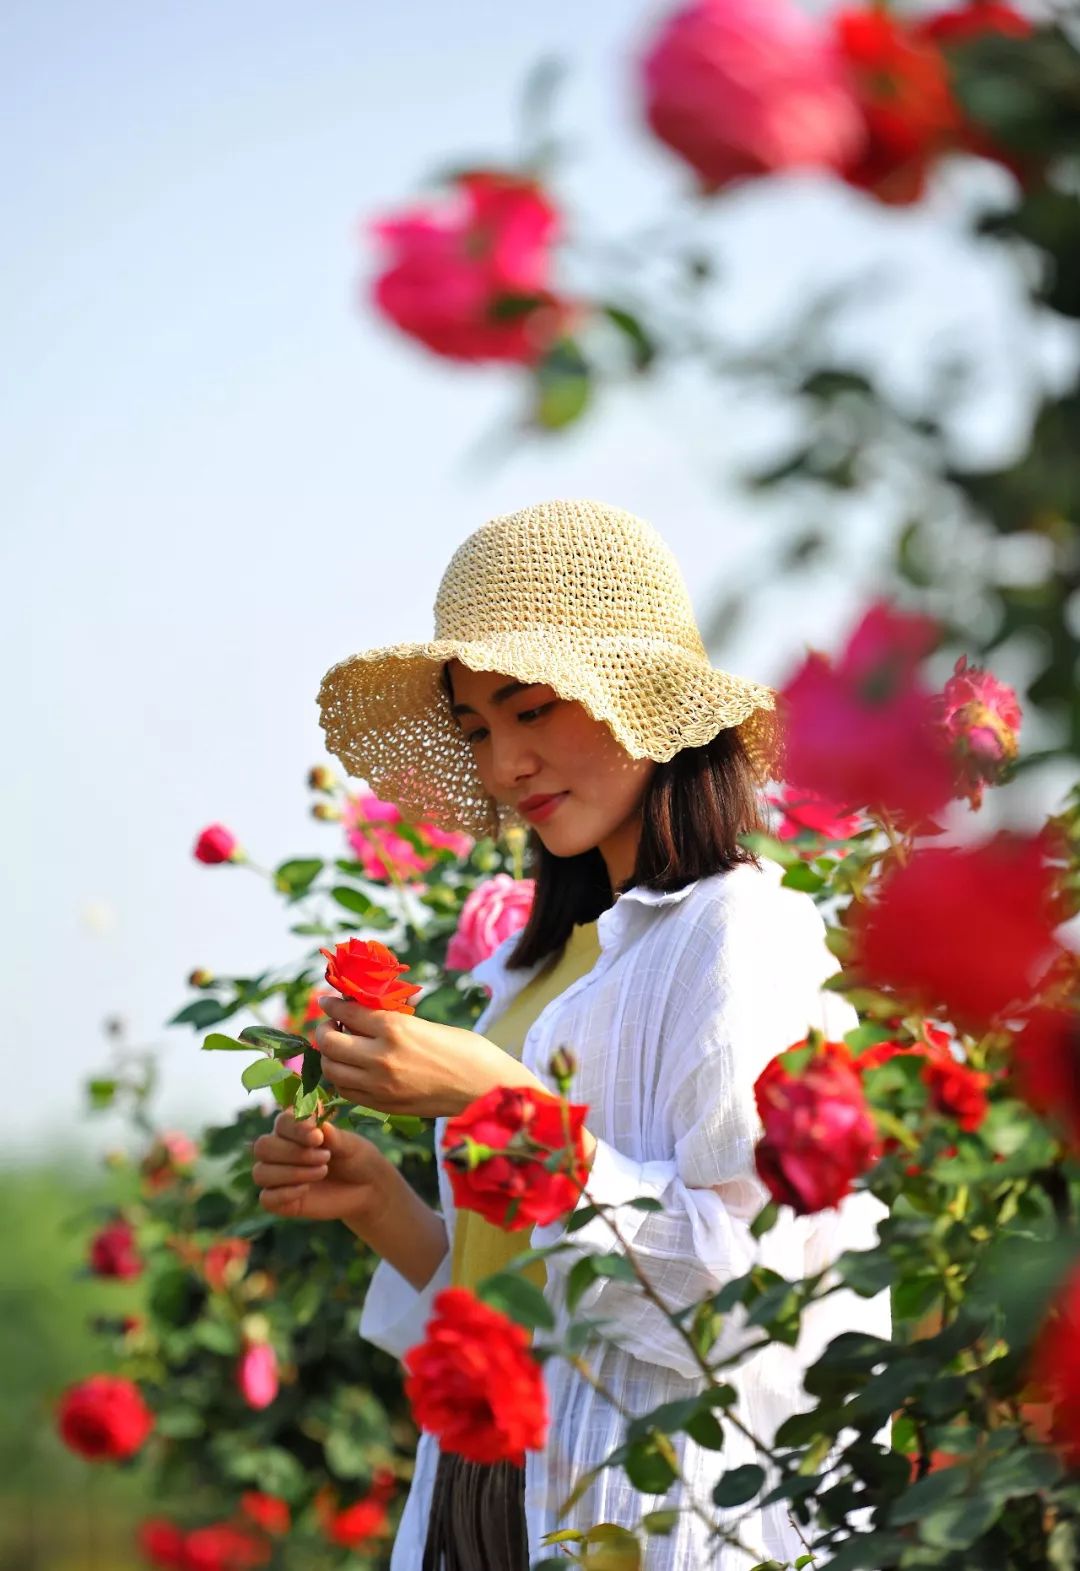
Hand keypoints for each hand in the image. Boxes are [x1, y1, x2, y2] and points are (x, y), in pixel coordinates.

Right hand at [252, 1109, 392, 1222]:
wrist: (367, 1188)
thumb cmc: (357, 1158)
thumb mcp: (351, 1145)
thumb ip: (334, 1136)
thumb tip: (318, 1125)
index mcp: (294, 1129)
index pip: (280, 1122)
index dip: (295, 1128)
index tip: (318, 1137)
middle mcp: (280, 1150)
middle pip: (263, 1147)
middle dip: (294, 1153)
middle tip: (325, 1157)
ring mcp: (278, 1177)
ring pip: (261, 1173)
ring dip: (292, 1172)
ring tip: (322, 1171)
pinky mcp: (281, 1201)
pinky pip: (266, 1198)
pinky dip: (284, 1193)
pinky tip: (306, 1190)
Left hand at [314, 994, 543, 1117]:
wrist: (486, 1089)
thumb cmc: (465, 1050)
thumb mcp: (424, 1025)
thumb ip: (390, 1022)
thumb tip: (361, 1013)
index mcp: (394, 1029)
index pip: (346, 1012)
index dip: (332, 1004)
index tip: (326, 1001)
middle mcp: (381, 1057)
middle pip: (331, 1042)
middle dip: (325, 1030)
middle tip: (330, 1025)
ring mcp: (380, 1086)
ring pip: (332, 1070)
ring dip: (330, 1056)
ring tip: (339, 1048)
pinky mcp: (384, 1106)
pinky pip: (347, 1092)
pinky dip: (342, 1079)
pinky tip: (352, 1070)